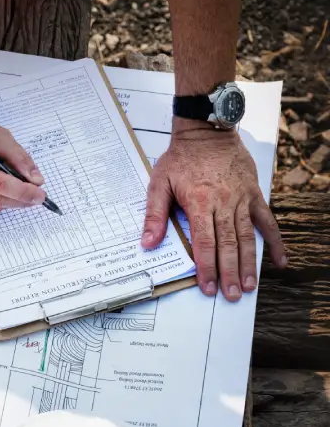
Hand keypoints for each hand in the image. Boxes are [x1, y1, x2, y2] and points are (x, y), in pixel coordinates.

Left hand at [141, 119, 286, 300]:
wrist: (207, 131)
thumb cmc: (181, 158)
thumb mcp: (159, 183)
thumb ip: (154, 215)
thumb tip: (148, 243)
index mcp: (199, 203)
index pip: (204, 243)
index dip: (206, 268)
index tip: (208, 287)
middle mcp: (224, 203)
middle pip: (228, 245)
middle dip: (230, 273)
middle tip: (232, 295)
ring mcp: (241, 199)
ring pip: (247, 237)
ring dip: (249, 263)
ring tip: (250, 285)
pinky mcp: (253, 194)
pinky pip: (266, 220)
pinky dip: (275, 241)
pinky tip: (279, 260)